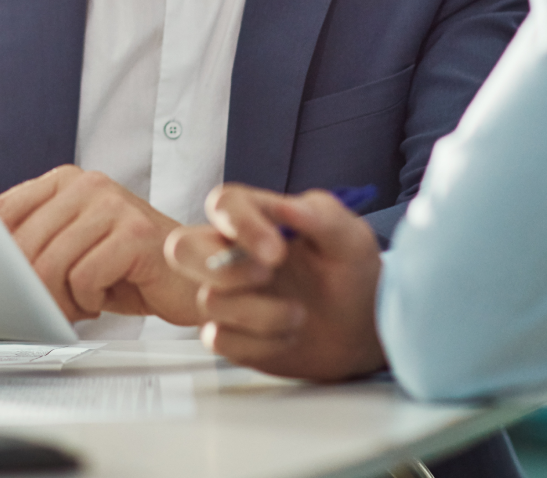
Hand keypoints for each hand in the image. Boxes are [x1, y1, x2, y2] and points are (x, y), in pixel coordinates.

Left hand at [0, 165, 198, 323]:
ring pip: (51, 263)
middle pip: (24, 244)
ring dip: (61, 299)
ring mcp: (113, 205)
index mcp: (65, 181)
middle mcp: (88, 184)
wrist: (193, 275)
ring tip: (80, 303)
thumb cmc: (128, 267)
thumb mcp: (72, 246)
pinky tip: (106, 298)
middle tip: (47, 306)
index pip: (3, 211)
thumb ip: (33, 241)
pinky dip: (90, 301)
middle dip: (29, 288)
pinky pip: (85, 278)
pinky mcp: (134, 234)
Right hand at [166, 183, 386, 381]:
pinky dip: (257, 343)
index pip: (223, 204)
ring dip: (260, 313)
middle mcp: (230, 252)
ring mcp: (227, 293)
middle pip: (181, 248)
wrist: (365, 329)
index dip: (240, 225)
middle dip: (220, 269)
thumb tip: (288, 206)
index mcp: (256, 217)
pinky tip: (286, 337)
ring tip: (300, 314)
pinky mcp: (230, 333)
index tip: (276, 251)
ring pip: (208, 300)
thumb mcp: (350, 237)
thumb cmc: (353, 272)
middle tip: (267, 277)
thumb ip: (322, 215)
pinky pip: (218, 339)